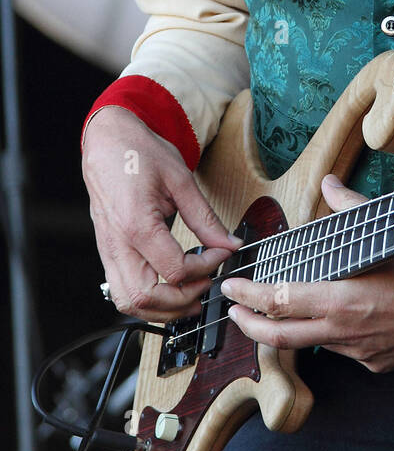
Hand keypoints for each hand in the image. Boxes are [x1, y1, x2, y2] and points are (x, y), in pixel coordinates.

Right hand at [82, 106, 239, 322]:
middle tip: (206, 287)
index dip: (206, 267)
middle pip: (146, 297)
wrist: (108, 142)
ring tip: (190, 297)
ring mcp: (108, 251)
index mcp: (136, 224)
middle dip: (182, 301)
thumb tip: (230, 244)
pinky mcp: (107, 252)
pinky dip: (145, 300)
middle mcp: (117, 244)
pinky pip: (120, 291)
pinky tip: (168, 290)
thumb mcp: (180, 180)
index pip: (175, 270)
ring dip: (161, 309)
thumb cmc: (140, 154)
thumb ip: (205, 218)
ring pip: (128, 302)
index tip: (222, 254)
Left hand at [221, 175, 393, 370]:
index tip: (231, 287)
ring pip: (311, 344)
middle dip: (249, 324)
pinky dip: (327, 334)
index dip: (248, 296)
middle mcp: (347, 332)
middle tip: (234, 310)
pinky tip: (329, 317)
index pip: (278, 302)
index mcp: (344, 299)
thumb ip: (350, 209)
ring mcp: (361, 352)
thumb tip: (328, 185)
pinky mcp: (376, 363)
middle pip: (280, 336)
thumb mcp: (389, 231)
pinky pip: (341, 350)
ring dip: (289, 328)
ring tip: (275, 310)